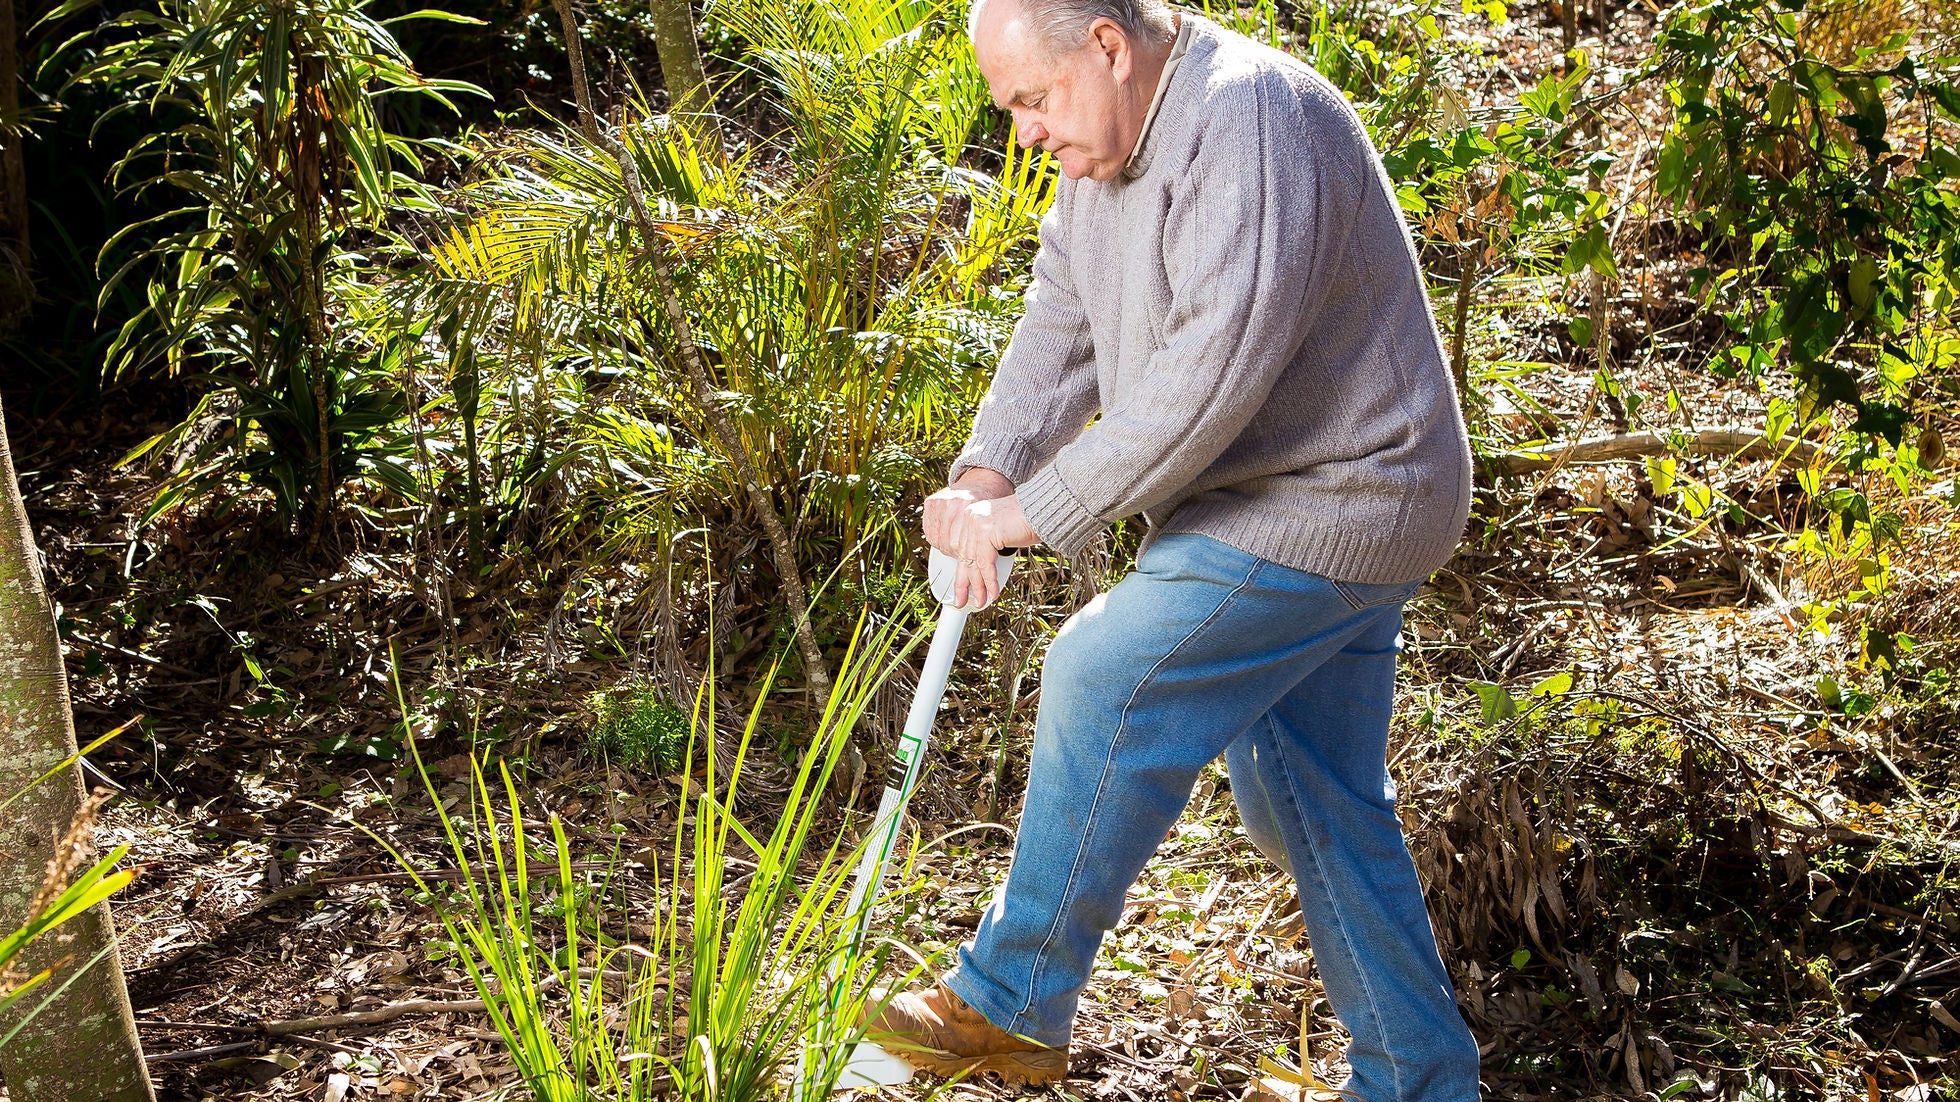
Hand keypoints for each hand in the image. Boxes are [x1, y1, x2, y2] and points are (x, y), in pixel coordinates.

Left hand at [923, 470, 1036, 609]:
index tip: (962, 588)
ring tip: (980, 601)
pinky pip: (985, 564)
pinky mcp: (986, 532)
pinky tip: (993, 593)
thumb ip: (986, 547)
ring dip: (978, 587)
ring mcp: (976, 524)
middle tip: (961, 600)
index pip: (960, 551)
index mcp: (969, 517)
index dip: (961, 573)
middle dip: (963, 584)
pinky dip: (990, 581)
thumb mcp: (999, 534)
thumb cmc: (1026, 522)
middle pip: (963, 558)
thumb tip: (978, 573)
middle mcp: (969, 518)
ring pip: (973, 563)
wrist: (1042, 510)